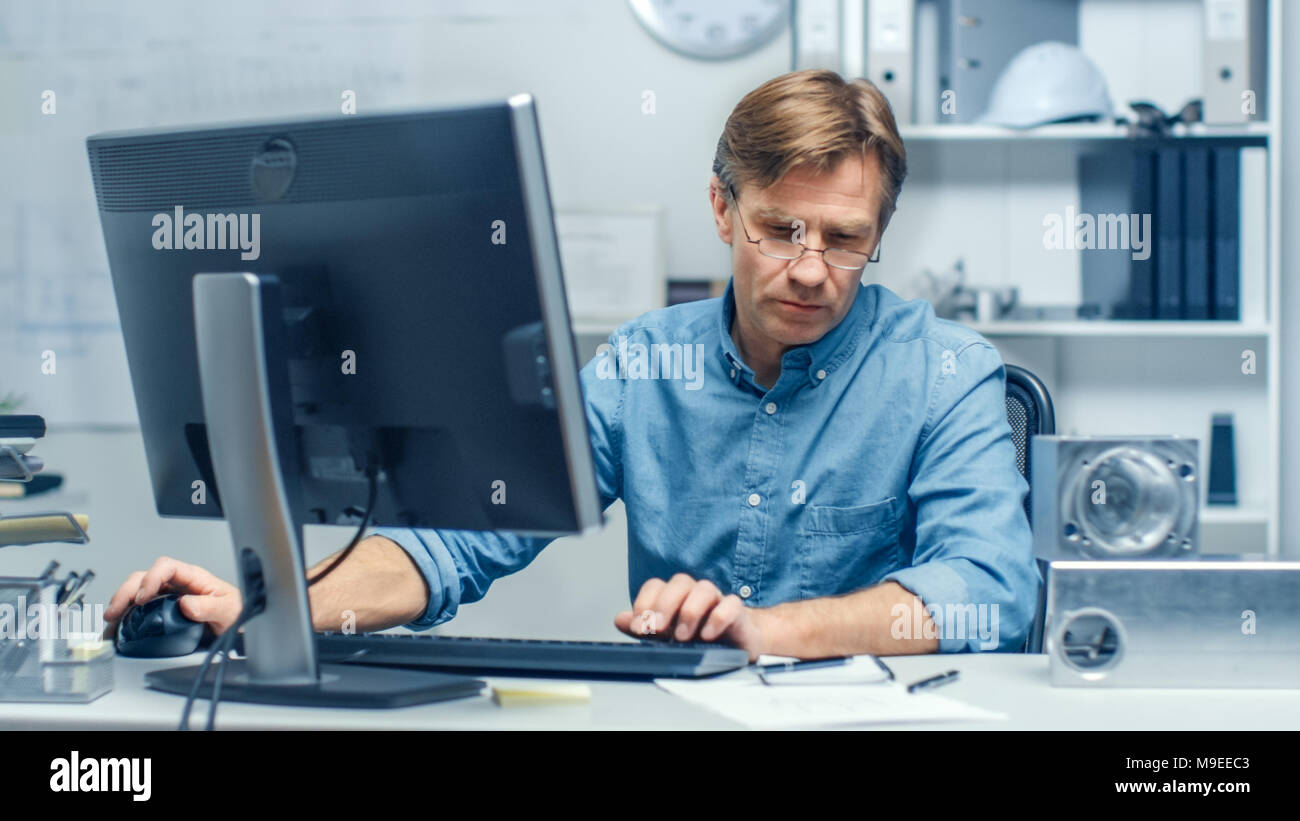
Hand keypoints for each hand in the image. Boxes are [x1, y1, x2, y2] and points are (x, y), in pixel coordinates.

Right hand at [104, 556, 242, 637]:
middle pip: (145, 576)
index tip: (142, 597)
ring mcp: (168, 595)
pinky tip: (117, 626)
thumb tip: (187, 604)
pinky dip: (125, 615)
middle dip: (126, 591)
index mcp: (194, 577)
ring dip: (121, 602)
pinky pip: (139, 607)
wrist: (238, 626)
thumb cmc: (236, 612)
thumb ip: (209, 607)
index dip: (151, 578)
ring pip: (137, 589)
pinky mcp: (162, 609)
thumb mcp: (228, 610)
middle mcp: (178, 583)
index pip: (167, 567)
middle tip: (116, 610)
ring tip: (111, 619)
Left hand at [614, 573, 769, 661]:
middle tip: (658, 629)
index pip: (656, 585)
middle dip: (665, 605)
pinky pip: (731, 604)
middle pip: (680, 582)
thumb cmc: (700, 637)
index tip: (639, 627)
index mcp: (676, 596)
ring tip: (683, 636)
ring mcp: (717, 600)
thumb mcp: (667, 636)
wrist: (737, 645)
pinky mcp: (737, 613)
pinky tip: (708, 635)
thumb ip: (645, 627)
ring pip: (704, 588)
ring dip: (690, 611)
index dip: (645, 603)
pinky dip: (718, 617)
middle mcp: (695, 593)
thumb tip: (620, 619)